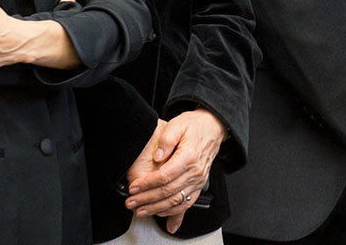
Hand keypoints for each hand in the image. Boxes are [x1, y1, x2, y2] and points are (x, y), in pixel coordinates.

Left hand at [125, 110, 225, 231]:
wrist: (214, 128)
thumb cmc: (195, 126)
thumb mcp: (178, 124)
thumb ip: (167, 139)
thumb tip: (157, 157)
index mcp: (190, 156)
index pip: (165, 175)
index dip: (147, 184)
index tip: (134, 187)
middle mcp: (196, 171)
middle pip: (169, 191)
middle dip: (147, 199)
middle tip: (131, 202)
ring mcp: (198, 180)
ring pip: (177, 201)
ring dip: (157, 209)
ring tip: (141, 211)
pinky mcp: (199, 185)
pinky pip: (187, 203)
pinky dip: (176, 214)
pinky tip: (167, 221)